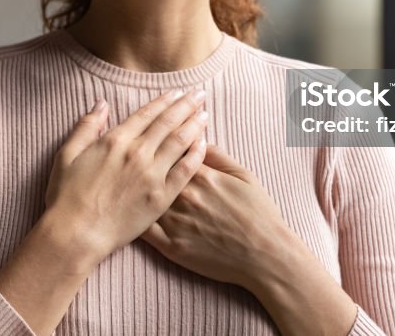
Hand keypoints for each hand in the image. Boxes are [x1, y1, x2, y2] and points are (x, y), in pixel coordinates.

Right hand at [42, 89, 209, 262]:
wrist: (75, 234)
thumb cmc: (66, 197)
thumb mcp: (67, 154)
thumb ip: (86, 126)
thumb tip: (101, 104)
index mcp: (116, 140)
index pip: (147, 114)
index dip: (164, 101)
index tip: (177, 92)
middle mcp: (137, 153)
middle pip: (168, 122)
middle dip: (186, 105)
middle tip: (200, 94)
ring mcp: (152, 175)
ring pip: (180, 142)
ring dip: (195, 125)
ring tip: (205, 113)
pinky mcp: (161, 198)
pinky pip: (185, 171)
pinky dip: (197, 155)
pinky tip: (204, 145)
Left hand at [140, 143, 295, 291]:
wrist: (265, 255)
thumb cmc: (259, 213)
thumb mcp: (244, 175)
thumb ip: (218, 156)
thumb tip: (197, 139)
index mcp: (202, 175)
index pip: (171, 150)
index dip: (161, 144)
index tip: (156, 140)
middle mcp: (185, 196)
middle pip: (153, 171)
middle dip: (144, 163)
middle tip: (136, 159)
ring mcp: (176, 222)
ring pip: (144, 198)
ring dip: (136, 188)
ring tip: (129, 182)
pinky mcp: (171, 247)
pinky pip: (143, 230)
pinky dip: (135, 218)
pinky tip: (130, 211)